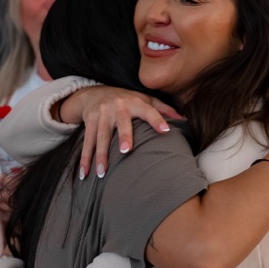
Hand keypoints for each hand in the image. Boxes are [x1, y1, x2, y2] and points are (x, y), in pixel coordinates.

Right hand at [66, 87, 181, 179]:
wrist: (94, 92)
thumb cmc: (126, 100)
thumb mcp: (144, 99)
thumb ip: (163, 109)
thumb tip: (184, 120)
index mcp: (134, 103)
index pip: (149, 111)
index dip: (157, 119)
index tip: (166, 131)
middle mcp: (117, 107)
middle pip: (121, 123)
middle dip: (123, 136)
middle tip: (125, 151)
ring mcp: (101, 115)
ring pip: (100, 136)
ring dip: (99, 155)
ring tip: (101, 173)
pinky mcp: (89, 122)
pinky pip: (86, 142)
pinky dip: (84, 159)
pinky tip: (84, 174)